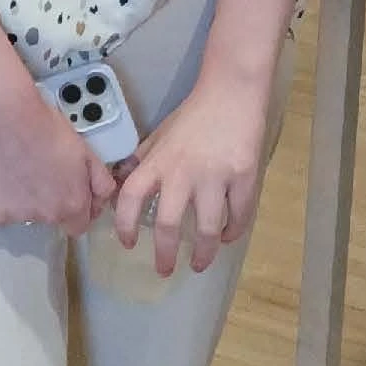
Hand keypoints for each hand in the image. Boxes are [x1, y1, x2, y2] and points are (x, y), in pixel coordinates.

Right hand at [0, 80, 116, 232]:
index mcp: (73, 205)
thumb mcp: (85, 151)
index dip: (75, 210)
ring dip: (24, 200)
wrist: (4, 116)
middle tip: (38, 172)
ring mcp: (18, 217)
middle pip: (51, 218)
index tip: (65, 192)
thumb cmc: (45, 127)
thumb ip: (101, 182)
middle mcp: (48, 217)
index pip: (78, 226)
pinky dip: (1, 199)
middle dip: (48, 201)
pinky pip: (1, 212)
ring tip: (18, 170)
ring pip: (25, 215)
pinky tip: (0, 176)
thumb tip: (101, 200)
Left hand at [109, 71, 270, 277]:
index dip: (125, 224)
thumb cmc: (192, 116)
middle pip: (170, 224)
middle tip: (164, 270)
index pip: (131, 197)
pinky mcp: (244, 177)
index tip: (128, 244)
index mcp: (158, 161)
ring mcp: (215, 177)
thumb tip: (121, 185)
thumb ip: (142, 162)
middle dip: (166, 253)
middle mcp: (183, 172)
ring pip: (208, 227)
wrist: (231, 95)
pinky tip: (227, 238)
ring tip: (200, 264)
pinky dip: (233, 232)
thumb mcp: (158, 136)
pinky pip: (239, 215)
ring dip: (204, 252)